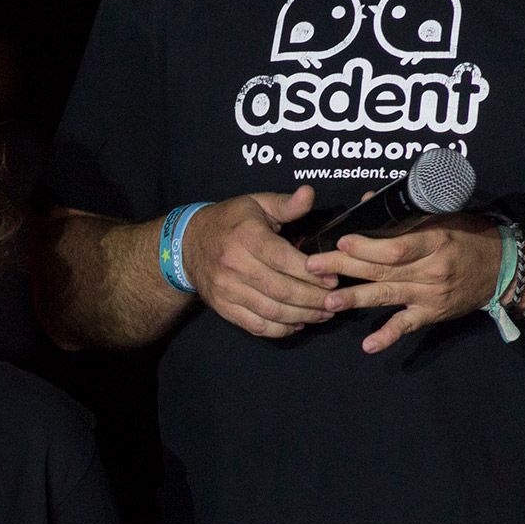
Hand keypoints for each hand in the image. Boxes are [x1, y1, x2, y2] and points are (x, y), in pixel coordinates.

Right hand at [180, 186, 334, 337]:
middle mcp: (234, 265)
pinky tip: (298, 324)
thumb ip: (286, 204)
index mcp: (246, 236)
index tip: (332, 278)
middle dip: (313, 299)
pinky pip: (256, 325)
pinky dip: (280, 329)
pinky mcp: (224, 307)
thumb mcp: (256, 203)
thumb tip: (309, 194)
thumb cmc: (230, 221)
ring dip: (302, 316)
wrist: (188, 245)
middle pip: (281, 290)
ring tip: (323, 314)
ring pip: (271, 311)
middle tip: (335, 301)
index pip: (283, 259)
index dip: (311, 273)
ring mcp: (227, 289)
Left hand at [305, 214, 503, 352]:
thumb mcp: (442, 216)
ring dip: (355, 299)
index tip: (340, 241)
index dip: (366, 246)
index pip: (396, 247)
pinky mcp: (431, 314)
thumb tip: (366, 201)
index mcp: (435, 241)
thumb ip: (405, 213)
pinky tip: (368, 345)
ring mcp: (430, 295)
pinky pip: (407, 326)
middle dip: (343, 268)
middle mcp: (431, 270)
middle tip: (312, 266)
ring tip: (328, 301)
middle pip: (381, 270)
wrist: (502, 268)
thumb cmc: (468, 236)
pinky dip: (388, 336)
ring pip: (386, 296)